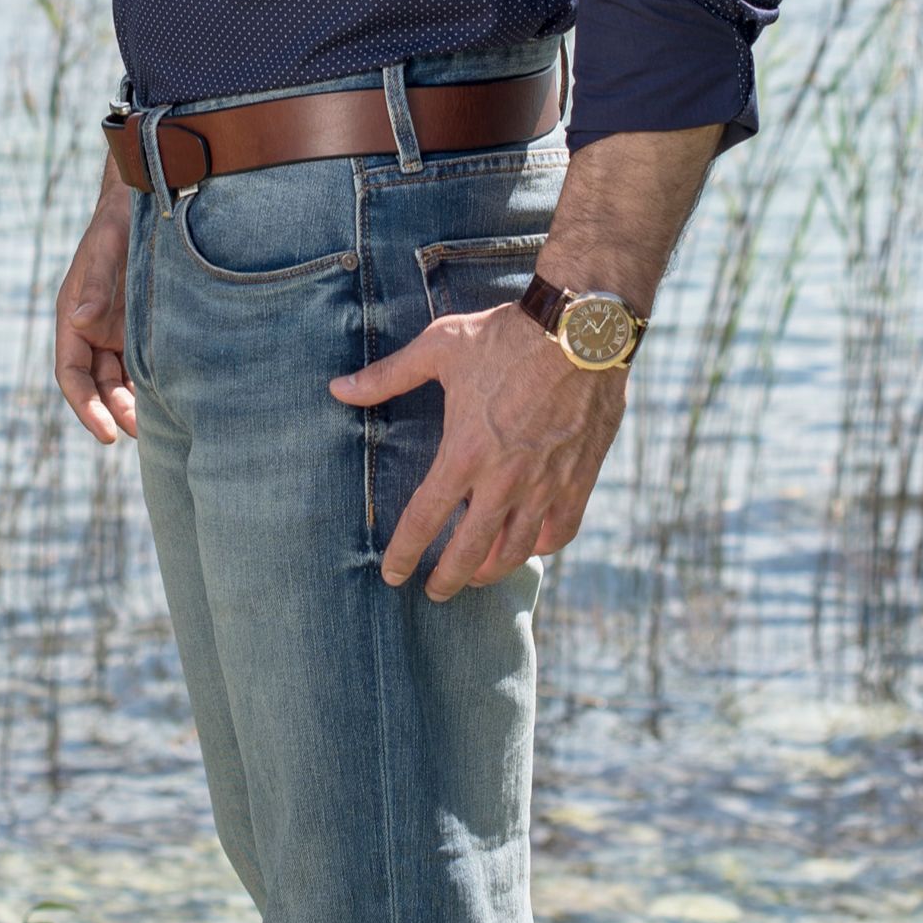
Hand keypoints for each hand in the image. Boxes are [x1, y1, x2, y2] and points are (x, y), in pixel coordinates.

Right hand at [55, 177, 137, 445]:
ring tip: (160, 424)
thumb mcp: (107, 248)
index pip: (71, 374)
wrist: (147, 199)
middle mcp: (93, 331)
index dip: (85, 406)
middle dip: (114, 411)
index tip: (106, 432)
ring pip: (122, 380)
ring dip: (134, 403)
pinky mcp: (143, 327)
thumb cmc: (119, 221)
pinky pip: (145, 364)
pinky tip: (176, 400)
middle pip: (98, 385)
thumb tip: (81, 322)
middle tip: (139, 432)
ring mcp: (118, 331)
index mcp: (73, 317)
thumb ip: (96, 284)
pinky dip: (153, 384)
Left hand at [330, 303, 626, 599]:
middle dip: (447, 578)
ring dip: (491, 571)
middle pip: (469, 551)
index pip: (424, 519)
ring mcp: (545, 484)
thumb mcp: (439, 347)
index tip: (391, 574)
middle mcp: (503, 480)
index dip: (404, 552)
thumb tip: (338, 388)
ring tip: (476, 575)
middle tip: (434, 591)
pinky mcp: (580, 479)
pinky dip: (542, 546)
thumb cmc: (506, 336)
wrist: (583, 331)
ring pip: (515, 550)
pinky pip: (560, 531)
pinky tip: (531, 547)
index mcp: (464, 452)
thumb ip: (388, 376)